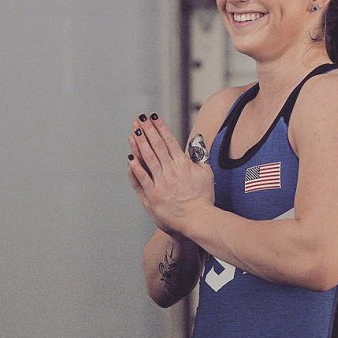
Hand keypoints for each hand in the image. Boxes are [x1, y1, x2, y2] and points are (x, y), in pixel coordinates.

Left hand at [127, 113, 213, 236]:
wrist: (198, 219)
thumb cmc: (203, 198)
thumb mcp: (206, 173)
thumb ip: (200, 156)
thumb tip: (198, 140)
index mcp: (183, 164)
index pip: (169, 141)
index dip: (160, 127)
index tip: (153, 117)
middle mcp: (171, 171)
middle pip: (157, 146)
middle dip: (148, 130)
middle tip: (140, 119)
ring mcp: (161, 183)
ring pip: (148, 159)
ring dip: (140, 144)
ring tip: (134, 132)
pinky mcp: (153, 195)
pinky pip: (141, 179)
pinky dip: (135, 168)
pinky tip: (130, 157)